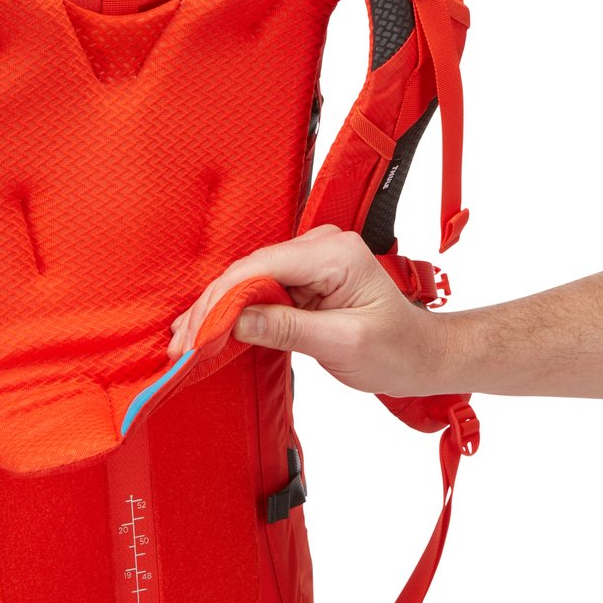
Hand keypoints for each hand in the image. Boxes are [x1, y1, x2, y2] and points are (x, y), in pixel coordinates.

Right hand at [169, 226, 447, 395]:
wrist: (421, 355)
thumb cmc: (397, 349)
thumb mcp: (344, 343)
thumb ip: (289, 328)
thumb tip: (237, 320)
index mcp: (335, 253)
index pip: (261, 268)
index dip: (222, 300)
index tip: (196, 332)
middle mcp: (320, 247)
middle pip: (248, 272)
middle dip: (211, 307)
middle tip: (181, 343)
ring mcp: (310, 261)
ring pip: (247, 281)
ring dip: (217, 312)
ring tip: (185, 341)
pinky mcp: (303, 279)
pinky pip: (259, 291)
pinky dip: (234, 313)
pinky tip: (209, 330)